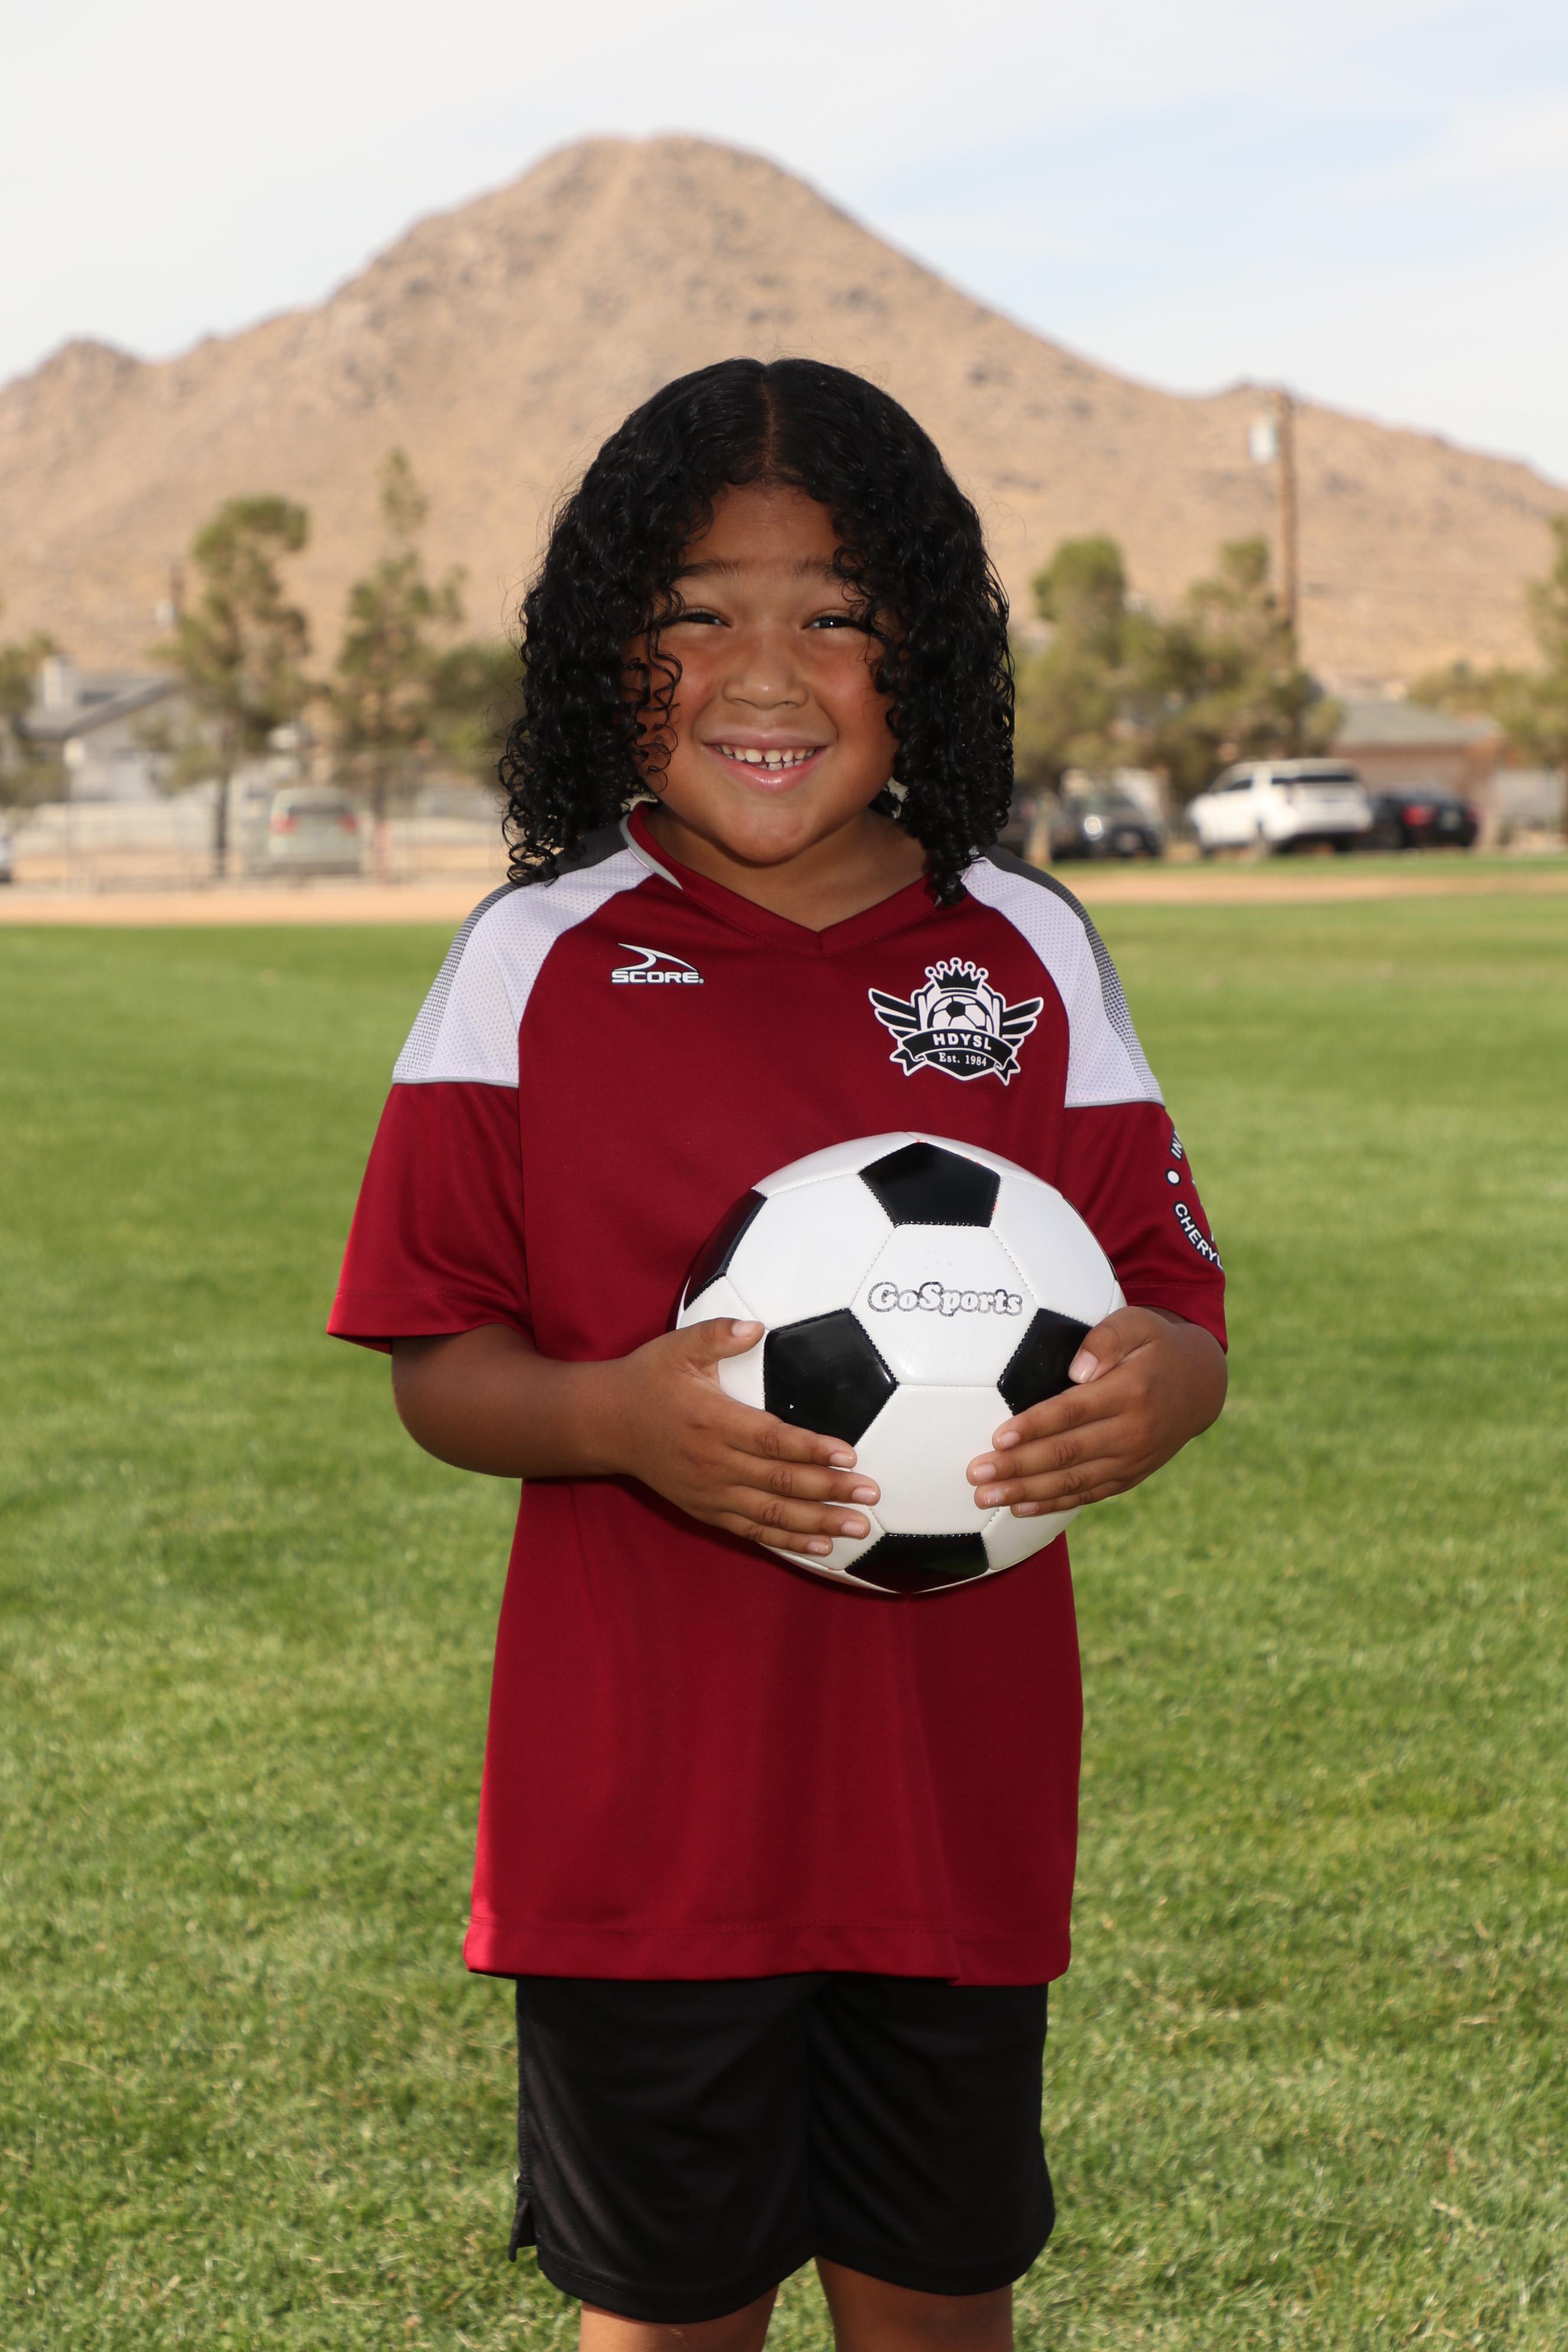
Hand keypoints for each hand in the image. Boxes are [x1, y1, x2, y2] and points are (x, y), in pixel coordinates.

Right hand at [605, 1318, 880, 1559]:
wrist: (605, 1424)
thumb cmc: (647, 1380)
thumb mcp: (677, 1348)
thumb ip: (717, 1336)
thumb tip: (756, 1327)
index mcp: (713, 1421)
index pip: (772, 1440)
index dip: (812, 1449)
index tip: (849, 1455)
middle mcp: (714, 1463)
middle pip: (780, 1482)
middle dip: (829, 1490)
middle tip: (871, 1495)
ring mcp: (710, 1493)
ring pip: (772, 1513)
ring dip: (817, 1523)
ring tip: (857, 1527)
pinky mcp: (706, 1510)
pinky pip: (752, 1530)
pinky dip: (787, 1540)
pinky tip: (820, 1545)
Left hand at [966, 1305, 1225, 1517]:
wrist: (1201, 1384)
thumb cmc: (1156, 1345)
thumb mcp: (1137, 1323)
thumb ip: (1106, 1338)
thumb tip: (1077, 1370)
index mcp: (1130, 1391)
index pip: (1073, 1412)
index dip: (1034, 1427)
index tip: (998, 1438)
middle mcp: (1133, 1431)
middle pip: (1066, 1453)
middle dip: (1017, 1467)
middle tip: (976, 1474)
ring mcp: (1133, 1459)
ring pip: (1073, 1481)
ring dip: (1026, 1492)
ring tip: (984, 1497)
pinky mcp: (1131, 1475)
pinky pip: (1088, 1493)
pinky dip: (1054, 1503)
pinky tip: (1020, 1507)